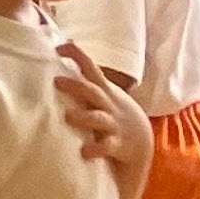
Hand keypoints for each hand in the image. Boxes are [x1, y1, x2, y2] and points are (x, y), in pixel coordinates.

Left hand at [57, 43, 156, 198]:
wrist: (143, 143)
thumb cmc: (115, 114)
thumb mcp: (105, 94)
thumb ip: (86, 82)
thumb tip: (57, 67)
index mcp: (104, 89)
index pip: (90, 66)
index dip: (76, 54)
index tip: (58, 47)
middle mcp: (108, 104)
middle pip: (91, 91)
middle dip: (74, 85)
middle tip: (56, 81)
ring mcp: (113, 124)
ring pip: (98, 118)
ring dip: (83, 117)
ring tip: (68, 116)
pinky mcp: (117, 145)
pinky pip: (106, 146)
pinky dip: (96, 148)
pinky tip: (84, 152)